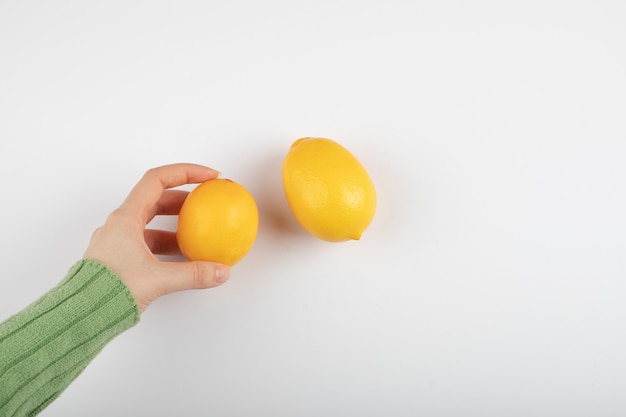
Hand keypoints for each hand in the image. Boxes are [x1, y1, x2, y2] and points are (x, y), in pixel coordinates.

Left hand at [83, 163, 230, 312]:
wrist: (80, 314)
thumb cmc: (108, 290)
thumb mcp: (157, 280)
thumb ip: (193, 274)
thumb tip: (220, 271)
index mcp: (125, 219)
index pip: (157, 180)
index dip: (185, 172)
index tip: (207, 176)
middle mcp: (120, 226)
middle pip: (156, 199)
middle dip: (185, 198)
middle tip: (207, 202)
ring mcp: (119, 242)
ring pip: (152, 222)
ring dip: (177, 224)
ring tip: (200, 232)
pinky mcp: (120, 259)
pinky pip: (148, 243)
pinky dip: (168, 245)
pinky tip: (184, 257)